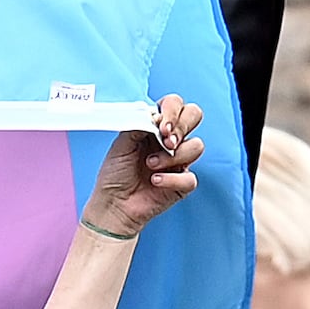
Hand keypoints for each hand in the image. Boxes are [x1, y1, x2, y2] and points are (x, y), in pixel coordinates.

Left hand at [79, 96, 204, 238]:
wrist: (113, 204)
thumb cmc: (115, 174)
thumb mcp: (121, 143)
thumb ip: (139, 124)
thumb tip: (156, 116)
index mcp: (156, 127)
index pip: (176, 105)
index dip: (173, 110)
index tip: (161, 125)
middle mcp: (170, 141)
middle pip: (194, 116)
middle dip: (182, 126)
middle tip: (166, 140)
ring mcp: (179, 161)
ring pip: (197, 146)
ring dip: (172, 155)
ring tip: (151, 165)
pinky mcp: (182, 184)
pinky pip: (190, 177)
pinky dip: (171, 179)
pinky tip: (155, 181)